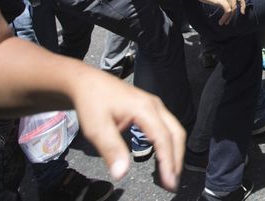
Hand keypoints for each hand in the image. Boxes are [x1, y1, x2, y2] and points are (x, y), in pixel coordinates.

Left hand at [69, 70, 184, 191]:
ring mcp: (154, 105)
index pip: (164, 138)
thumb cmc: (91, 102)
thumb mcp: (96, 127)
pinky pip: (167, 126)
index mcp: (144, 109)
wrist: (86, 82)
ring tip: (169, 173)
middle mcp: (154, 105)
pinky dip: (169, 143)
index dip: (168, 161)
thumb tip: (122, 173)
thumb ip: (111, 149)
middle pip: (176, 133)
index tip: (169, 182)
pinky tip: (162, 156)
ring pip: (174, 129)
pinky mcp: (150, 108)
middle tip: (172, 182)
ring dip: (175, 151)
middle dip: (177, 158)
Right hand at [192, 0, 246, 24]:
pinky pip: (227, 11)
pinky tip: (221, 22)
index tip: (242, 12)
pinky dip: (225, 18)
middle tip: (228, 21)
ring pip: (232, 10)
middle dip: (232, 15)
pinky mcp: (223, 0)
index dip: (243, 5)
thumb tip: (229, 7)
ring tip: (223, 23)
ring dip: (227, 18)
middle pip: (235, 6)